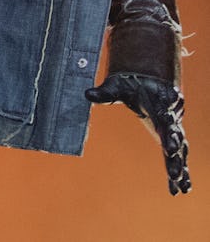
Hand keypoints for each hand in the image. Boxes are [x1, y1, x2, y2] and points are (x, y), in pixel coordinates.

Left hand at [86, 73, 190, 194]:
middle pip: (174, 134)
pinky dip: (180, 170)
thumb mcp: (117, 87)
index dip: (168, 131)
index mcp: (159, 102)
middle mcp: (169, 117)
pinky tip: (181, 188)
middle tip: (174, 164)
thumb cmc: (131, 84)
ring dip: (179, 164)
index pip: (165, 117)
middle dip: (174, 148)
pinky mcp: (170, 137)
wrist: (146, 81)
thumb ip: (105, 93)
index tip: (170, 146)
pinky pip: (178, 155)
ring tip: (181, 184)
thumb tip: (88, 94)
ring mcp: (172, 128)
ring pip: (180, 147)